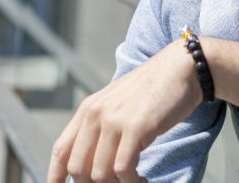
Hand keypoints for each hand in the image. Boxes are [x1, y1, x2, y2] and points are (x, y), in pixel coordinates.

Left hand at [47, 39, 200, 182]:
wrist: (182, 67)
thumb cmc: (156, 88)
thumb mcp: (119, 103)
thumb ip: (103, 125)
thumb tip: (94, 160)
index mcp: (89, 108)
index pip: (61, 150)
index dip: (56, 176)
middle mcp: (96, 114)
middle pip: (77, 168)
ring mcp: (115, 120)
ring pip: (99, 173)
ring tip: (133, 181)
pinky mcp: (136, 128)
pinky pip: (122, 169)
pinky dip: (131, 182)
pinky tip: (142, 180)